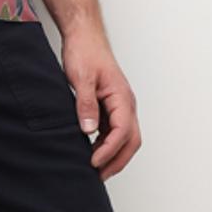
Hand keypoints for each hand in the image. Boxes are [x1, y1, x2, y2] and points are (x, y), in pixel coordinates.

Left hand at [60, 24, 141, 178]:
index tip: (93, 162)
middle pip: (131, 140)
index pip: (123, 131)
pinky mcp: (110, 107)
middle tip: (98, 176)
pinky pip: (114, 131)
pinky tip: (91, 151)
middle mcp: (126, 103)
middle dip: (117, 160)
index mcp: (122, 97)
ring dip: (112, 155)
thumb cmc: (85, 51)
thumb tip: (88, 130)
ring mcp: (119, 106)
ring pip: (124, 138)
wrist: (84, 36)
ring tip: (94, 169)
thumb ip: (85, 104)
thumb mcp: (81, 78)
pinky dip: (106, 145)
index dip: (109, 150)